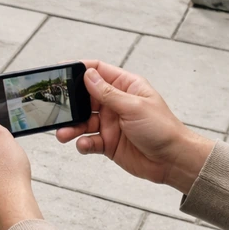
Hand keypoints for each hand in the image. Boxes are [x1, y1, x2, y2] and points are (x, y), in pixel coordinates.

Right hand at [56, 61, 214, 193]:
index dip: (81, 69)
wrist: (171, 160)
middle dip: (70, 104)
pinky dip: (83, 143)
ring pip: (83, 121)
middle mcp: (116, 104)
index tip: (62, 72)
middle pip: (85, 98)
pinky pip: (89, 141)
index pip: (99, 72)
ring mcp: (111, 123)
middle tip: (57, 109)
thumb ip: (108, 93)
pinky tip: (84, 145)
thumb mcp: (134, 106)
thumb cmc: (161, 129)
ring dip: (72, 127)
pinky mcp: (108, 142)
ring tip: (63, 134)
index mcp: (126, 87)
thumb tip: (88, 75)